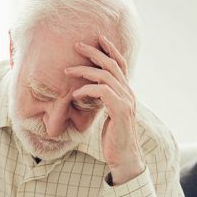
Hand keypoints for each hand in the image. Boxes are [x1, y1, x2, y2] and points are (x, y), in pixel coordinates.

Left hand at [64, 35, 143, 184]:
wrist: (124, 158)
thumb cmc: (113, 137)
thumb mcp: (108, 114)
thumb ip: (104, 100)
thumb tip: (90, 89)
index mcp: (126, 92)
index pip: (121, 64)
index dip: (111, 50)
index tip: (98, 38)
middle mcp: (129, 93)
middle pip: (113, 64)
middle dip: (94, 52)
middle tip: (77, 45)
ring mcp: (126, 101)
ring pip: (106, 75)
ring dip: (84, 70)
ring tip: (68, 70)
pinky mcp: (120, 111)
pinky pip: (102, 91)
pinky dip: (86, 89)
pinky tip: (75, 94)